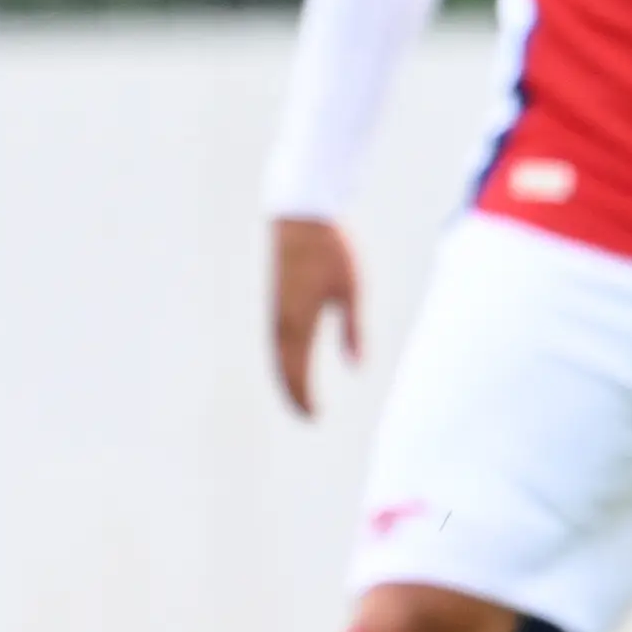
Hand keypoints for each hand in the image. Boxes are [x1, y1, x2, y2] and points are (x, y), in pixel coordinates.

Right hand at [270, 215, 360, 418]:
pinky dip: (282, 356)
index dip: (305, 397)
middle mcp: (281, 321)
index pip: (297, 372)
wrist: (299, 214)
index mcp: (299, 322)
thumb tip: (357, 366)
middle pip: (282, 369)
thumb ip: (353, 330)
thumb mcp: (350, 290)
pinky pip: (275, 338)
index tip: (315, 416)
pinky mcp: (274, 298)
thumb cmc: (330, 250)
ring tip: (299, 393)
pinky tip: (291, 358)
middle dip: (294, 394)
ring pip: (276, 354)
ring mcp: (274, 309)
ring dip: (286, 376)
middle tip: (308, 414)